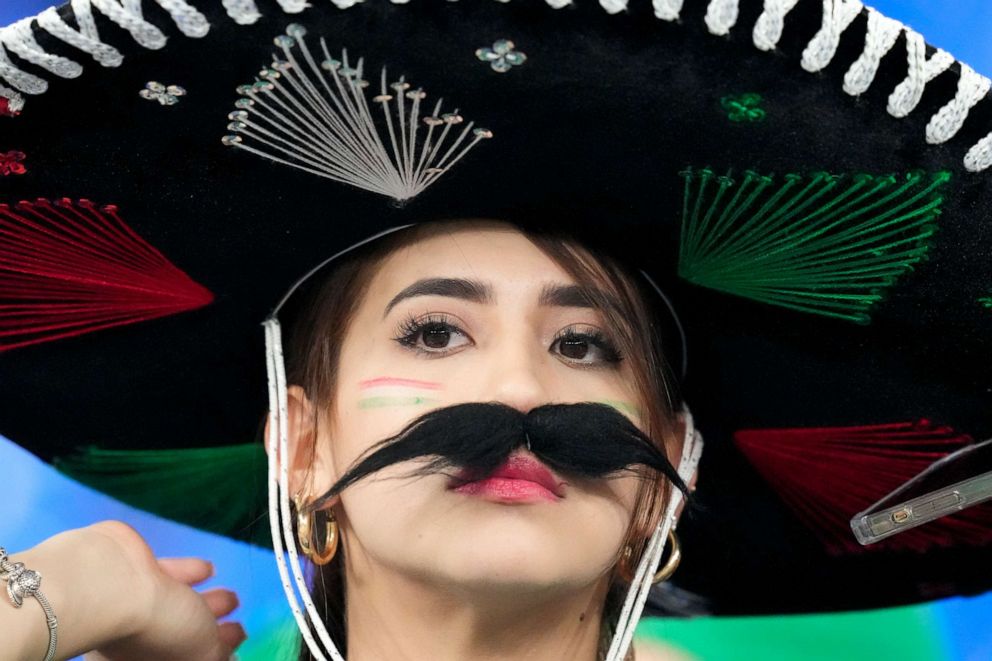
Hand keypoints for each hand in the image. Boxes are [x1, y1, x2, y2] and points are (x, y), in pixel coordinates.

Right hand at [82, 521, 245, 660]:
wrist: (113, 583)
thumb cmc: (158, 630)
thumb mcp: (200, 655)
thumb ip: (216, 656)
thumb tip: (225, 657)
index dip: (211, 656)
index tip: (233, 650)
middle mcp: (134, 643)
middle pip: (180, 638)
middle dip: (210, 632)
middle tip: (236, 626)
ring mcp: (131, 606)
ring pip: (176, 606)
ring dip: (206, 602)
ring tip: (232, 597)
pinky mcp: (132, 570)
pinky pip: (167, 576)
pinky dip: (190, 573)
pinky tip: (210, 568)